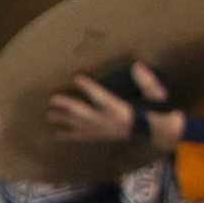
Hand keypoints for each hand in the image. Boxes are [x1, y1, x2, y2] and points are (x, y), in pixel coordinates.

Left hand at [47, 63, 181, 148]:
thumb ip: (146, 81)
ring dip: (63, 119)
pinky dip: (68, 136)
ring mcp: (102, 130)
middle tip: (52, 98)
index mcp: (120, 108)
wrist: (155, 132)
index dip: (89, 87)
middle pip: (84, 112)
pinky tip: (55, 135)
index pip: (102, 96)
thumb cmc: (154, 109)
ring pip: (79, 125)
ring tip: (48, 114)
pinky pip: (82, 137)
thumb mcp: (155, 94)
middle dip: (68, 105)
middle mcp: (108, 120)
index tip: (76, 76)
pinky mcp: (100, 136)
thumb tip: (137, 65)